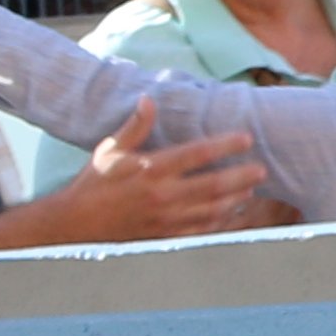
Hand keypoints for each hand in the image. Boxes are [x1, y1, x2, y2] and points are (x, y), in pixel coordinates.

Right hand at [28, 128, 266, 245]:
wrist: (75, 224)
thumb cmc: (94, 183)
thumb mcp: (110, 149)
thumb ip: (135, 126)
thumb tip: (148, 99)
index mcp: (150, 168)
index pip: (195, 154)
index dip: (223, 145)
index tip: (246, 138)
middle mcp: (161, 194)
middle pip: (212, 185)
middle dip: (240, 176)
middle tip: (261, 168)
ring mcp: (165, 218)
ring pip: (211, 209)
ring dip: (235, 199)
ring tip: (252, 189)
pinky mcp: (165, 236)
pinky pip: (201, 230)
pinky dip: (220, 222)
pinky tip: (233, 212)